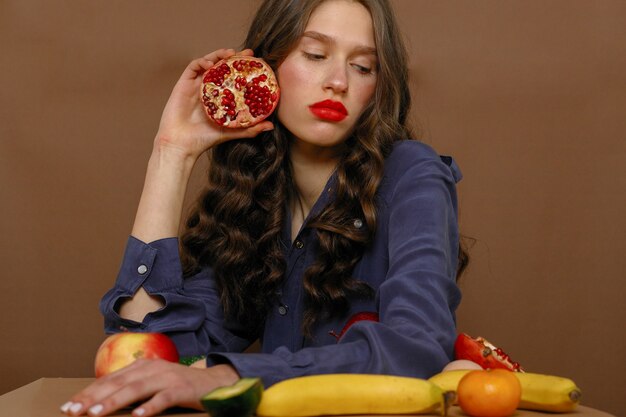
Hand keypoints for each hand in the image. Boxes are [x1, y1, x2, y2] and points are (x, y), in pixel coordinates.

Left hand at [60, 359, 238, 416]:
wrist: (215, 382)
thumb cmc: (179, 387)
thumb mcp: (153, 384)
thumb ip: (132, 388)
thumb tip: (101, 402)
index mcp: (142, 366)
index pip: (110, 379)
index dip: (88, 392)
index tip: (68, 406)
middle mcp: (153, 368)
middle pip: (118, 383)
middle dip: (93, 397)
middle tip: (72, 410)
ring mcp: (168, 378)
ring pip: (136, 389)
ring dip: (114, 401)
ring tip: (95, 413)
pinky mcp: (182, 389)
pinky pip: (163, 398)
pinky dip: (150, 406)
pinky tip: (137, 416)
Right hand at [154, 48, 273, 159]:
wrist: (182, 144)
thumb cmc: (204, 140)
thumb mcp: (231, 132)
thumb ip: (250, 129)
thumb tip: (271, 126)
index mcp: (219, 98)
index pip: (233, 78)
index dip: (244, 69)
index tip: (257, 63)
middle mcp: (208, 89)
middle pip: (222, 67)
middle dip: (234, 57)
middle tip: (248, 53)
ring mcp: (196, 85)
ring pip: (208, 62)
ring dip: (219, 55)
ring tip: (230, 54)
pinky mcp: (183, 84)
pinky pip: (193, 67)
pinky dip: (203, 61)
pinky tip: (212, 65)